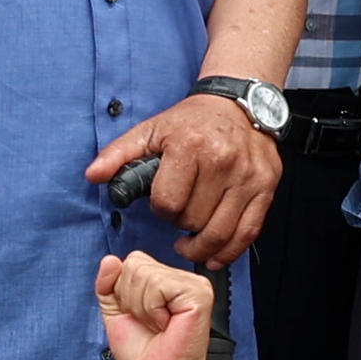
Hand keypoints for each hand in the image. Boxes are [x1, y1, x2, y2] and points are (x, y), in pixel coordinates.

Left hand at [89, 96, 277, 268]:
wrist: (238, 105)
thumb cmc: (193, 122)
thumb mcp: (151, 130)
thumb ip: (118, 154)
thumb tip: (93, 175)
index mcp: (190, 146)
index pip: (168, 202)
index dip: (160, 210)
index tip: (163, 204)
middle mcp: (223, 161)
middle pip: (194, 220)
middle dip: (181, 225)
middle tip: (179, 215)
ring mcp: (248, 176)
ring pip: (220, 232)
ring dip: (201, 246)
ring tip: (191, 243)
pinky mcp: (266, 186)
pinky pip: (248, 232)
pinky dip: (230, 251)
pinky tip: (215, 254)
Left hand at [96, 251, 221, 359]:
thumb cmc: (144, 353)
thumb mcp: (115, 313)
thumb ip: (107, 285)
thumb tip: (109, 260)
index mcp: (164, 279)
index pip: (132, 260)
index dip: (123, 290)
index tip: (138, 315)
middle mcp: (181, 278)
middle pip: (135, 264)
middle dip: (130, 299)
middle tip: (149, 323)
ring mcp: (193, 284)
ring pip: (145, 274)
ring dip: (142, 307)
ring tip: (157, 325)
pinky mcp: (198, 294)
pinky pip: (158, 285)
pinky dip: (153, 310)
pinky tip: (166, 324)